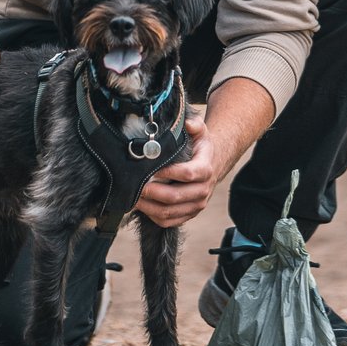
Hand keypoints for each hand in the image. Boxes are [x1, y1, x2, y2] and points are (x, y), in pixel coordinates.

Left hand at [137, 77, 272, 227]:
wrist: (212, 166)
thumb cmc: (201, 149)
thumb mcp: (201, 133)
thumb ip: (195, 126)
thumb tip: (187, 123)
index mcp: (205, 170)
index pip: (186, 174)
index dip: (167, 172)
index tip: (150, 169)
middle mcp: (203, 191)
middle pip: (175, 196)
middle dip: (152, 192)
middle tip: (136, 186)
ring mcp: (196, 205)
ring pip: (169, 212)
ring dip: (149, 207)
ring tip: (134, 197)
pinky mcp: (189, 214)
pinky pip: (169, 221)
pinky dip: (153, 216)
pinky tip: (142, 207)